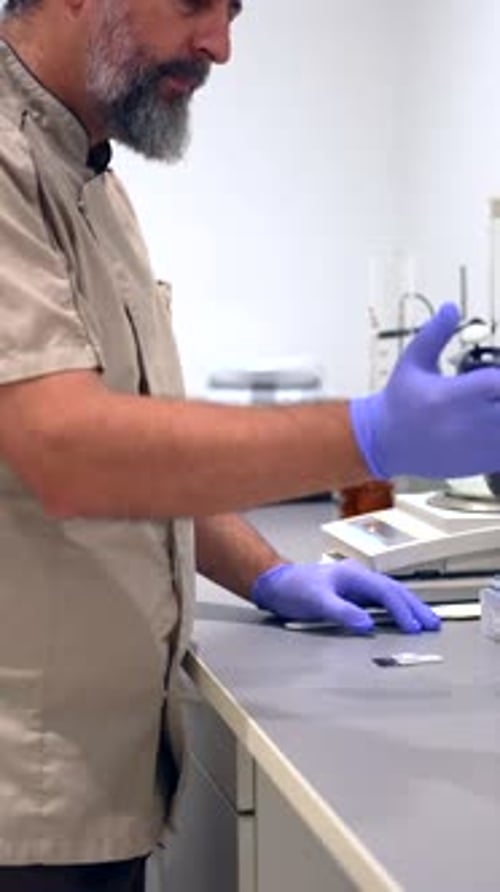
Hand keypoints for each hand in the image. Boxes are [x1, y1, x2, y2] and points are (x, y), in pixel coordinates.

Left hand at [251, 560, 439, 634]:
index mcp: (353, 575)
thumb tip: (367, 624)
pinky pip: (380, 601)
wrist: (275, 583)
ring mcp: (356, 586)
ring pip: (390, 595)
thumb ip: (342, 612)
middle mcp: (358, 578)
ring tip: (426, 622)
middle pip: (394, 591)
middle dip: (415, 607)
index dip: (402, 610)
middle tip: (433, 624)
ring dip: (408, 608)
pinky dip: (394, 610)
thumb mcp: (316, 601)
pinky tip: (401, 619)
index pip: (386, 593)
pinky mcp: (351, 595)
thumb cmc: (292, 588)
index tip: (414, 627)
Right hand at [350, 302, 499, 478]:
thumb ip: (436, 333)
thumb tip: (451, 309)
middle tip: (493, 392)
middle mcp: (465, 424)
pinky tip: (493, 426)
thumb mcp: (413, 361)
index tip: (493, 376)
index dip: (497, 380)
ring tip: (492, 405)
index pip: (495, 383)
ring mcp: (475, 447)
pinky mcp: (479, 463)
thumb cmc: (398, 402)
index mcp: (451, 396)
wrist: (383, 442)